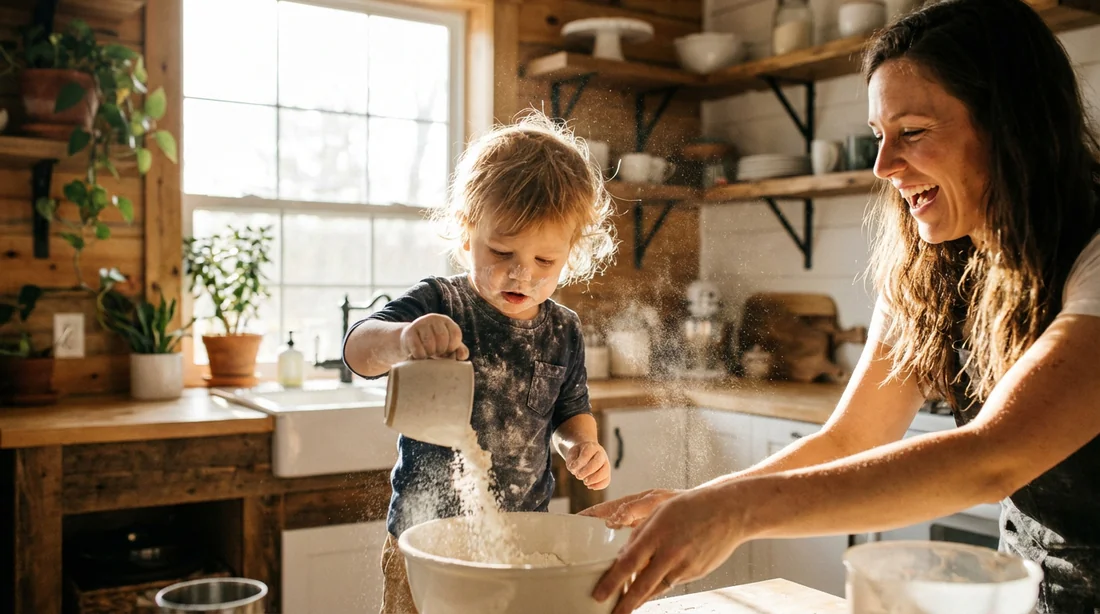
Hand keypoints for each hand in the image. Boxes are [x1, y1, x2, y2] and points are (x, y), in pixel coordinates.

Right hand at [400, 314, 468, 359]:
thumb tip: (462, 356)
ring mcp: (420, 323)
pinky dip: (420, 357)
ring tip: (428, 354)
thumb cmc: (434, 345)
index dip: (452, 347)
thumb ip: (459, 350)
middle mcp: (434, 318)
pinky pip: (418, 350)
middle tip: (436, 353)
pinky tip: (420, 355)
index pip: (455, 334)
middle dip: (441, 350)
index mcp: (446, 321)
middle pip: (442, 337)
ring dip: (430, 354)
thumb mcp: (448, 346)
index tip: (447, 351)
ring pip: (429, 344)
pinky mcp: (409, 332)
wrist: (410, 341)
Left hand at [565, 441, 610, 489]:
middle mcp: (601, 454)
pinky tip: (590, 486)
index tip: (572, 468)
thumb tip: (575, 470)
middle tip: (578, 476)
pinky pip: (607, 480)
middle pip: (598, 462)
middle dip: (587, 471)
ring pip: (605, 472)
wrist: (585, 453)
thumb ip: (572, 461)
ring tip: (585, 482)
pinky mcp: (606, 473)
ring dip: (595, 479)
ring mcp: (605, 464)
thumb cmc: (578, 454)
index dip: (580, 462)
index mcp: (591, 447)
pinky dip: (599, 485)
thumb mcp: (572, 455)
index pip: (588, 453)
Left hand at [592, 487, 745, 613]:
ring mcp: (685, 566)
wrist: (729, 512)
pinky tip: (651, 588)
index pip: (628, 564)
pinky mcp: (696, 573)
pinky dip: (660, 586)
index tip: (599, 595)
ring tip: (627, 607)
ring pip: (657, 588)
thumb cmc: (692, 507)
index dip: (611, 582)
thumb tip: (624, 556)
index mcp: (657, 534)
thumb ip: (640, 534)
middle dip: (624, 604)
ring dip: (641, 599)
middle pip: (642, 586)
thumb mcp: (659, 512)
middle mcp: (670, 553)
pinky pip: (672, 583)